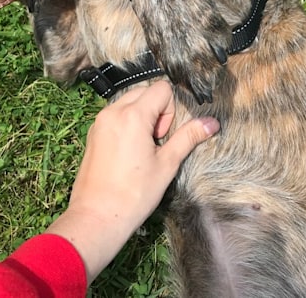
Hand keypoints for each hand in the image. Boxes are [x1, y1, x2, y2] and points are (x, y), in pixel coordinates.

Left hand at [45, 80, 219, 283]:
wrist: (96, 217)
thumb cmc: (134, 194)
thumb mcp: (167, 164)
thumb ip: (188, 137)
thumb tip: (212, 123)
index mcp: (133, 116)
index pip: (161, 89)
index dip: (170, 111)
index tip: (163, 137)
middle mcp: (113, 112)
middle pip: (144, 91)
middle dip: (156, 110)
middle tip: (155, 142)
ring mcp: (100, 121)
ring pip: (128, 101)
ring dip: (141, 115)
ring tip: (141, 148)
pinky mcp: (93, 132)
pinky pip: (115, 114)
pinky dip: (126, 123)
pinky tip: (128, 152)